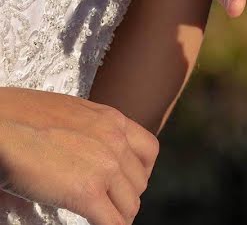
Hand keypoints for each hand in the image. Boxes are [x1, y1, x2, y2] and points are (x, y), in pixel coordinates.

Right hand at [0, 88, 158, 224]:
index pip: (149, 151)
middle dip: (125, 196)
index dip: (139, 172)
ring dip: (118, 214)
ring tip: (103, 219)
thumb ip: (88, 130)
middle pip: (140, 181)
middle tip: (108, 204)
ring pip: (131, 204)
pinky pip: (113, 222)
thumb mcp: (68, 114)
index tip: (124, 183)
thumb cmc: (17, 116)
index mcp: (112, 119)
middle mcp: (116, 140)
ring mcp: (104, 166)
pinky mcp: (86, 192)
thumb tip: (85, 150)